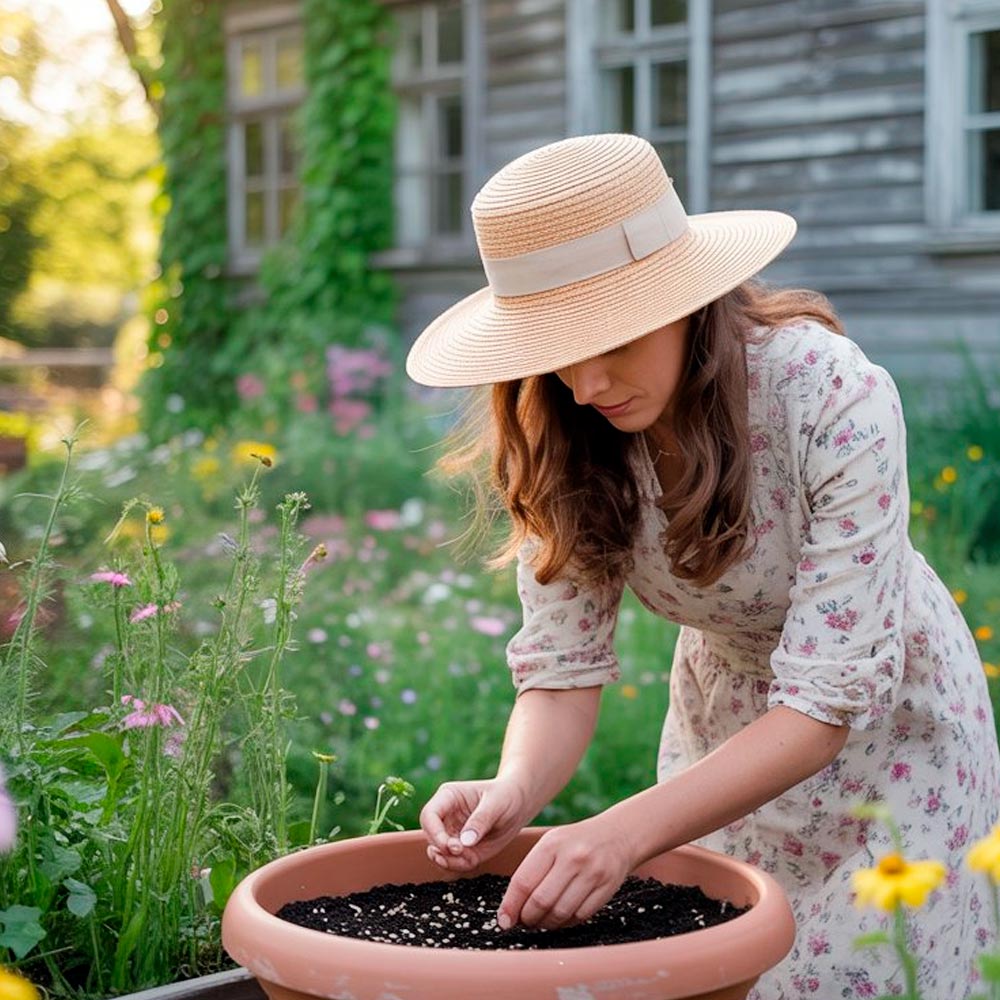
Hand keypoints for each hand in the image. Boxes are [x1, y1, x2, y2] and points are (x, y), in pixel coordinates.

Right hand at [420, 777, 529, 871]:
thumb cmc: (506, 794)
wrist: (518, 803)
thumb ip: (480, 820)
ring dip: (450, 861)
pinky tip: (473, 859)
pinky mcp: (460, 847)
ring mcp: (451, 832)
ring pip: (438, 853)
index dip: (435, 834)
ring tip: (470, 858)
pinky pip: (452, 861)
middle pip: (430, 837)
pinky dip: (460, 865)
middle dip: (444, 851)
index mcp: (448, 796)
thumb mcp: (496, 803)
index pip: (429, 816)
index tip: (454, 847)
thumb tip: (465, 842)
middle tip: (464, 854)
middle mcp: (445, 815)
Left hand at [497, 814, 635, 930]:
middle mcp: (572, 858)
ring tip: (540, 921)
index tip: (504, 920)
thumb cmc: (576, 842)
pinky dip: (566, 923)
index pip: (523, 881)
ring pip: (560, 913)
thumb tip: (510, 909)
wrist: (618, 835)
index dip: (510, 906)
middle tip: (524, 922)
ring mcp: (592, 873)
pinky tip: (560, 917)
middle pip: (540, 901)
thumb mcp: (552, 843)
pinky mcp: (607, 888)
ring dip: (545, 923)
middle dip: (527, 918)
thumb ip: (531, 870)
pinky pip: (579, 916)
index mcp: (552, 844)